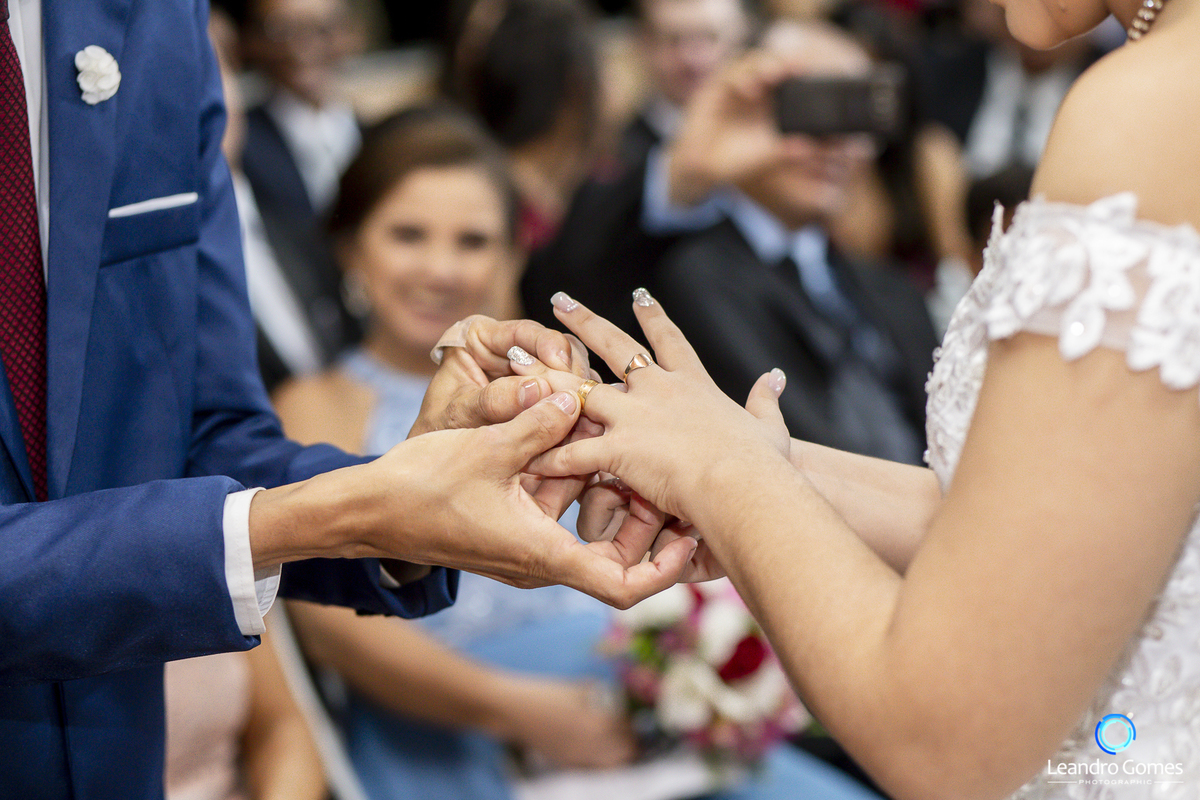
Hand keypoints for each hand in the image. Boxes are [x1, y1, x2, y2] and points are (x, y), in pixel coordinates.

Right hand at [359, 390, 698, 607]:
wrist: (367, 510)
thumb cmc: (419, 489)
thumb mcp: (486, 449)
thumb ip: (538, 422)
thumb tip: (579, 394)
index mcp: (542, 556)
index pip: (622, 588)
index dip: (664, 569)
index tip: (686, 536)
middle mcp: (539, 562)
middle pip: (616, 560)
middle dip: (644, 523)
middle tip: (662, 479)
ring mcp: (526, 549)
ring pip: (589, 536)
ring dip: (610, 500)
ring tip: (629, 456)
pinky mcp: (513, 531)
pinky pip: (560, 519)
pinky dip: (578, 490)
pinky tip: (584, 449)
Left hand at [409, 316, 590, 437]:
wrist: (437, 468)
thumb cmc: (437, 435)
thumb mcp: (458, 416)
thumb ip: (492, 401)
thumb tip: (537, 389)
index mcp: (481, 337)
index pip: (522, 331)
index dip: (547, 344)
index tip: (560, 364)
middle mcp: (511, 349)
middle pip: (557, 348)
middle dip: (570, 373)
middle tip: (581, 397)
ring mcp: (535, 373)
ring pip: (572, 372)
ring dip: (580, 395)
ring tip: (586, 417)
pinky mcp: (549, 399)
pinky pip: (573, 399)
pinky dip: (579, 413)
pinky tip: (585, 428)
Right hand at [500, 678, 634, 769]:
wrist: (516, 710)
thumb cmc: (548, 693)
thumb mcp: (582, 687)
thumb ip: (606, 696)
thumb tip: (620, 702)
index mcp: (600, 724)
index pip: (629, 733)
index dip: (630, 726)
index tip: (626, 718)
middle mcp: (593, 746)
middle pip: (625, 755)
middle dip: (628, 744)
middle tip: (623, 732)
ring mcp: (579, 758)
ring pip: (610, 766)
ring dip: (615, 754)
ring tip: (610, 740)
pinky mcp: (566, 764)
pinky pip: (592, 768)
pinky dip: (598, 760)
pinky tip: (591, 745)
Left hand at [528, 290, 791, 533]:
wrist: (744, 486)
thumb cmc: (762, 466)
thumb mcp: (769, 428)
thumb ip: (767, 401)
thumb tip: (776, 376)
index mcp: (693, 384)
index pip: (669, 340)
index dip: (653, 316)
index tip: (638, 293)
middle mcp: (658, 390)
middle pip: (612, 346)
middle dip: (582, 322)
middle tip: (557, 300)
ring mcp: (635, 417)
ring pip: (577, 389)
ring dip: (542, 376)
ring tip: (511, 358)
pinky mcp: (618, 449)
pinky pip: (571, 450)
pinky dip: (546, 452)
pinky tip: (520, 448)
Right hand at [667, 49, 824, 205]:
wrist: (702, 170)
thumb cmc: (734, 162)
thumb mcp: (763, 159)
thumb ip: (784, 152)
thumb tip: (807, 148)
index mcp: (769, 103)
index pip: (786, 80)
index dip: (798, 75)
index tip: (812, 77)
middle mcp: (753, 90)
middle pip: (770, 65)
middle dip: (783, 63)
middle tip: (797, 67)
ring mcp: (733, 88)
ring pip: (750, 64)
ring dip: (763, 65)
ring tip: (775, 74)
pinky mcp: (713, 90)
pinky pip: (727, 76)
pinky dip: (739, 78)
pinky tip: (749, 88)